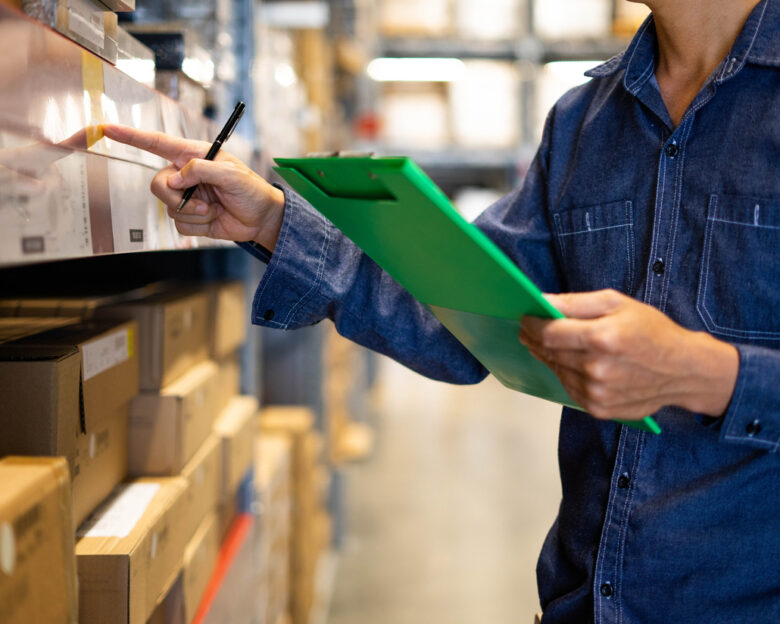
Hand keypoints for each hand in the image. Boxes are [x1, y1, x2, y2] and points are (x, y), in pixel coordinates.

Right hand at [101, 124, 284, 248]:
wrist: (260, 219)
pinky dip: (198, 226)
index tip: (107, 128)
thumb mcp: (232, 174)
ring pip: (168, 208)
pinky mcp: (189, 217)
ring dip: (194, 213)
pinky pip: (179, 225)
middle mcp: (185, 174)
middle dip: (176, 197)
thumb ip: (201, 170)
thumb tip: (175, 179)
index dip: (131, 136)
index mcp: (193, 155)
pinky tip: (214, 219)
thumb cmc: (251, 190)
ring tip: (215, 209)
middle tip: (202, 203)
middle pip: (157, 184)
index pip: (156, 143)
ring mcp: (186, 197)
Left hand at [519, 289, 738, 420]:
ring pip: (556, 371)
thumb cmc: (652, 331)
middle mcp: (598, 368)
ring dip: (549, 357)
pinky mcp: (599, 409)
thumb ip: (576, 302)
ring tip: (551, 345)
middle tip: (529, 330)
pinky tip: (572, 363)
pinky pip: (569, 388)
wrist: (684, 371)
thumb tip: (542, 301)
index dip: (532, 324)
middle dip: (535, 339)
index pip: (549, 333)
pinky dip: (566, 374)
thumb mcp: (617, 303)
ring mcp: (598, 392)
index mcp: (603, 338)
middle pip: (549, 353)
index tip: (525, 318)